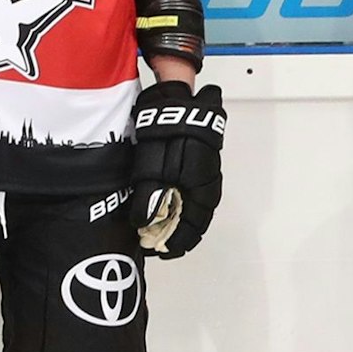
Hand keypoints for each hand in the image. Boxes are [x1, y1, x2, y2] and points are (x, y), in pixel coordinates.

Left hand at [128, 81, 225, 258]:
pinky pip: (196, 191)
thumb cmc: (168, 132)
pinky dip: (184, 203)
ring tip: (164, 229)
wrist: (175, 101)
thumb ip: (148, 199)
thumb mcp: (151, 168)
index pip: (194, 226)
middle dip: (181, 234)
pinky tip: (171, 203)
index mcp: (201, 188)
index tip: (162, 250)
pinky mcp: (201, 161)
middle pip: (199, 218)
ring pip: (198, 205)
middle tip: (162, 244)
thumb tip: (143, 222)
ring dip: (183, 220)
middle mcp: (209, 182)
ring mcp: (207, 171)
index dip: (178, 243)